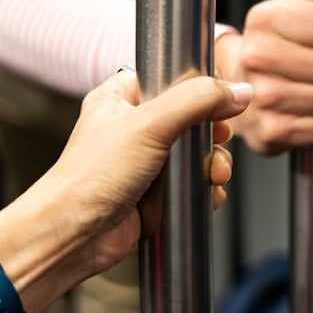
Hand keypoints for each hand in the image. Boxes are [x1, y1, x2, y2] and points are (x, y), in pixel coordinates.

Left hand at [42, 69, 251, 273]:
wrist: (74, 235)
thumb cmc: (90, 178)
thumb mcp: (150, 124)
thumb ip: (197, 102)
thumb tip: (238, 92)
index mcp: (123, 98)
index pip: (173, 78)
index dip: (200, 89)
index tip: (220, 100)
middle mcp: (135, 127)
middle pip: (193, 117)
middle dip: (213, 134)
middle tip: (218, 139)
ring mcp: (146, 161)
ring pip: (197, 153)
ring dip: (213, 163)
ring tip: (213, 174)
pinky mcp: (156, 191)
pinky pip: (193, 182)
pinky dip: (205, 188)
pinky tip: (206, 192)